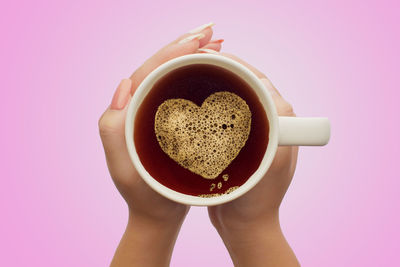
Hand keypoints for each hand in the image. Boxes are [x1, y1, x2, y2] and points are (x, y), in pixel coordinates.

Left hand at [98, 23, 221, 266]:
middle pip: (163, 66)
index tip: (198, 38)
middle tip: (212, 32)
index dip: (173, 52)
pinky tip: (214, 68)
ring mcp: (158, 112)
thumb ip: (112, 128)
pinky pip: (184, 90)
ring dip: (195, 55)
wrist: (156, 211)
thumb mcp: (122, 167)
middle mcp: (141, 106)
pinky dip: (199, 75)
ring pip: (175, 75)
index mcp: (128, 111)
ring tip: (216, 43)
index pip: (149, 71)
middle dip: (187, 45)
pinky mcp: (173, 120)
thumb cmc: (140, 192)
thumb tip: (124, 84)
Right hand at [208, 54, 299, 265]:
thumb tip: (274, 96)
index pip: (258, 79)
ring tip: (187, 81)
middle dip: (218, 72)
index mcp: (281, 119)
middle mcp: (267, 119)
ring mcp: (249, 130)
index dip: (234, 64)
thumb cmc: (259, 198)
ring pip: (228, 98)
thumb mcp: (273, 163)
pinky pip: (219, 115)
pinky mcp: (234, 140)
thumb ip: (278, 131)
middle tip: (192, 67)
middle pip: (241, 84)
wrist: (245, 224)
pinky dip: (205, 108)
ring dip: (210, 88)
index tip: (208, 58)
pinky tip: (188, 107)